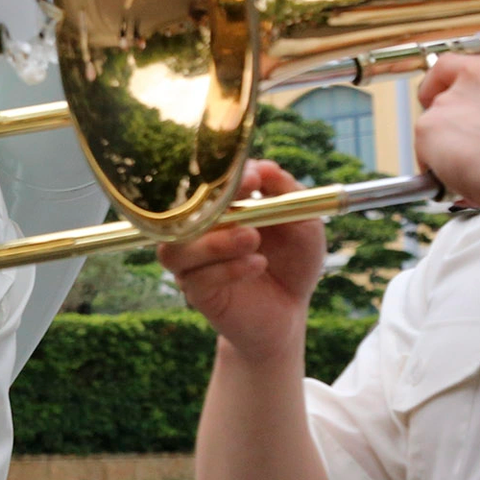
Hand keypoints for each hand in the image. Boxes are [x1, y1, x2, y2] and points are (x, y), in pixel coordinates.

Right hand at [157, 161, 324, 364]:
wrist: (290, 313)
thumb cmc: (293, 263)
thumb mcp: (304, 225)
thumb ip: (288, 195)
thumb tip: (266, 166)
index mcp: (219, 209)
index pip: (204, 185)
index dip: (223, 177)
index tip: (252, 177)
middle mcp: (197, 232)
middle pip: (180, 214)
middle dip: (213, 205)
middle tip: (249, 202)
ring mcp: (192, 263)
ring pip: (175, 249)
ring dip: (214, 242)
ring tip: (253, 239)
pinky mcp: (196, 293)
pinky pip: (196, 279)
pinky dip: (228, 269)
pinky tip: (257, 265)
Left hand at [416, 54, 479, 213]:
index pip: (461, 67)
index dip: (454, 85)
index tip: (459, 99)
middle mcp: (471, 80)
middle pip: (442, 94)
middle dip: (450, 118)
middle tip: (462, 140)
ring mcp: (447, 104)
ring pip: (432, 125)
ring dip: (445, 147)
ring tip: (469, 170)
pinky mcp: (428, 131)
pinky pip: (423, 153)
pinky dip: (435, 169)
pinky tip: (458, 181)